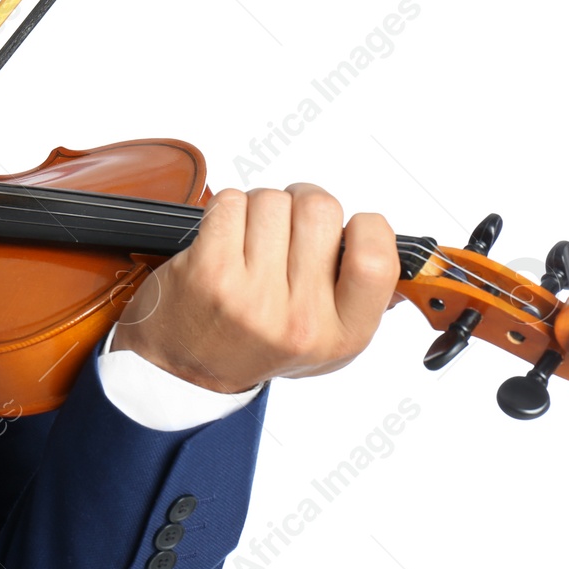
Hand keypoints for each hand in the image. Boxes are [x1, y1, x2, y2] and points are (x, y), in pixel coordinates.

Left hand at [112, 183, 399, 393]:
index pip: (377, 258)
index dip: (364, 227)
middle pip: (319, 209)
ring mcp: (253, 295)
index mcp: (342, 335)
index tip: (345, 230)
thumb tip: (387, 247)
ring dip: (259, 208)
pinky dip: (226, 208)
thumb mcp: (323, 342)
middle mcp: (300, 319)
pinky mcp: (210, 271)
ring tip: (249, 240)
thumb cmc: (254, 344)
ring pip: (272, 199)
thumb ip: (362, 299)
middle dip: (301, 204)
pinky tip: (222, 237)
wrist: (182, 369)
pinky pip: (231, 202)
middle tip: (285, 228)